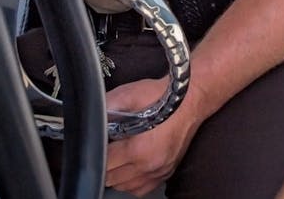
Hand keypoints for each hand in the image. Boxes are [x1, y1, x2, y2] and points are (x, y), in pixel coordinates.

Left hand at [105, 77, 200, 196]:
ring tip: (115, 157)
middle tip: (106, 147)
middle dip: (105, 163)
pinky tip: (129, 167)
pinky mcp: (167, 171)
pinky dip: (132, 182)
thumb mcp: (128, 95)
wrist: (191, 98)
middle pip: (113, 178)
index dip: (96, 151)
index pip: (105, 163)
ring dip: (117, 175)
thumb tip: (91, 116)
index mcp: (138, 150)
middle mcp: (150, 166)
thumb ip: (106, 108)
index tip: (96, 142)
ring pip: (127, 187)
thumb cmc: (163, 96)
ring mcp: (160, 171)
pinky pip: (142, 188)